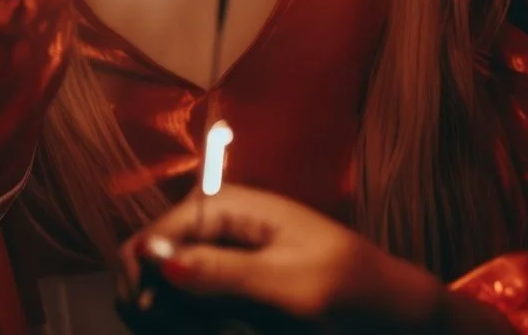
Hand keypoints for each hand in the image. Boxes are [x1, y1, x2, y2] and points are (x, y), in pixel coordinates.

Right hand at [119, 187, 458, 333]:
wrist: (387, 311)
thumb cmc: (349, 288)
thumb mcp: (291, 284)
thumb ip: (226, 272)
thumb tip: (158, 259)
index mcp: (230, 205)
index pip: (156, 233)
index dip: (140, 274)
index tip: (150, 317)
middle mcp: (215, 225)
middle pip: (146, 259)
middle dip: (152, 302)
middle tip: (192, 332)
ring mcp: (217, 257)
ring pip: (157, 288)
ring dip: (169, 318)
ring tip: (208, 334)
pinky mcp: (223, 288)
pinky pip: (181, 307)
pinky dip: (185, 326)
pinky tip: (211, 333)